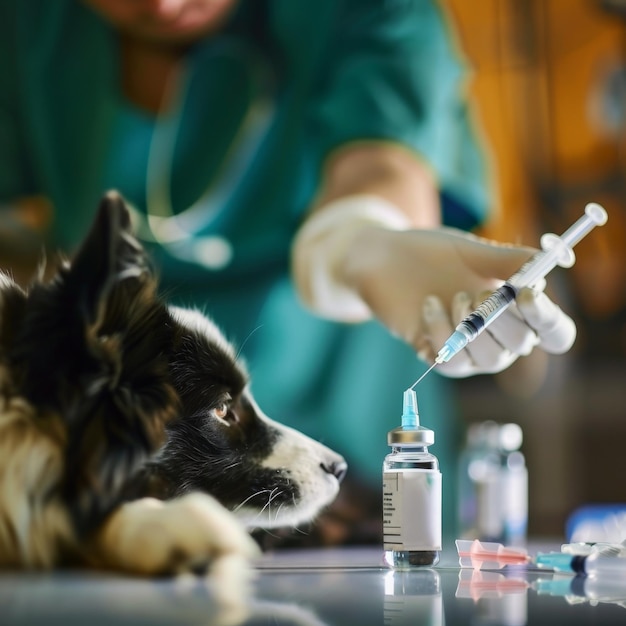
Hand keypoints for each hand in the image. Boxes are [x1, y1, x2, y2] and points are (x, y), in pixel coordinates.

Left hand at [292, 197, 576, 376]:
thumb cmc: (430, 252)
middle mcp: (497, 334)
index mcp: (516, 307)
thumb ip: (508, 260)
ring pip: (491, 359)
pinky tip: (429, 305)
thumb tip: (548, 264)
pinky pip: (452, 361)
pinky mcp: (437, 354)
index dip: (547, 318)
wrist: (383, 259)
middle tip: (480, 292)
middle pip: (522, 344)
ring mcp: (468, 348)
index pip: (553, 330)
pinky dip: (443, 333)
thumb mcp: (471, 251)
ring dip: (473, 327)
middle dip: (503, 319)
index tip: (528, 294)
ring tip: (453, 296)